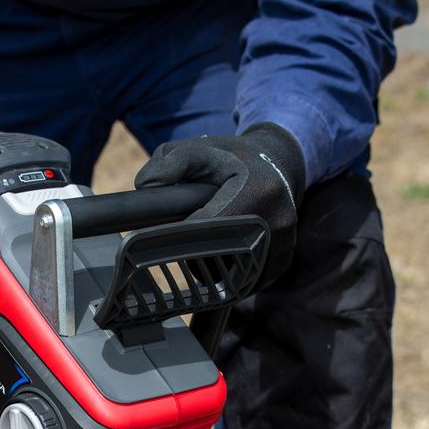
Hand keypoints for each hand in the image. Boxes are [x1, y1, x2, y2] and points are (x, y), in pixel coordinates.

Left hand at [134, 124, 305, 285]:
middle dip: (197, 254)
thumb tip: (144, 186)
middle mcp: (277, 219)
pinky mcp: (285, 258)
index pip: (210, 227)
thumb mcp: (199, 149)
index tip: (164, 238)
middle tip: (184, 240)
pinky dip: (233, 275)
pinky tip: (225, 258)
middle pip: (222, 256)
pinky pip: (250, 280)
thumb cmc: (232, 157)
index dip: (183, 236)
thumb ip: (168, 162)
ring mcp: (285, 242)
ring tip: (206, 245)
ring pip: (235, 274)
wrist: (279, 162)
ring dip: (215, 268)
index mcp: (257, 191)